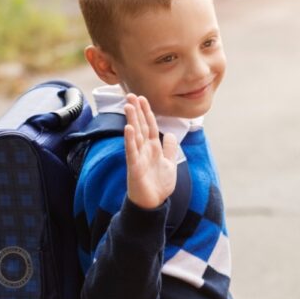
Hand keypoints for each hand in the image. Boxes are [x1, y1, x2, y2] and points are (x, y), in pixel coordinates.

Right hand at [124, 94, 178, 209]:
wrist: (153, 203)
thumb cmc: (159, 185)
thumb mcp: (170, 164)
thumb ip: (170, 149)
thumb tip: (171, 135)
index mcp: (153, 148)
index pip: (150, 126)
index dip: (147, 113)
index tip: (142, 98)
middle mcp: (144, 150)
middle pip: (141, 127)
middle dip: (137, 111)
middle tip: (131, 95)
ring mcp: (138, 158)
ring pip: (135, 136)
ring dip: (132, 121)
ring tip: (129, 106)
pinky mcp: (134, 168)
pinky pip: (132, 152)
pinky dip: (130, 140)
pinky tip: (128, 129)